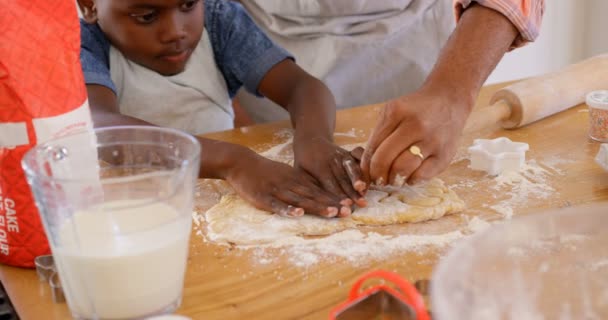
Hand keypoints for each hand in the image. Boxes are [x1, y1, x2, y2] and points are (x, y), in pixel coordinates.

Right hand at [225, 149, 345, 217]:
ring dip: (317, 206)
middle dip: (332, 203)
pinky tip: (298, 214)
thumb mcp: (287, 173)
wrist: (241, 162)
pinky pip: (277, 205)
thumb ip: (302, 182)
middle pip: (314, 195)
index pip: (319, 189)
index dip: (334, 197)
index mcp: (296, 178)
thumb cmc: (265, 171)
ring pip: (300, 200)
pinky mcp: (264, 198)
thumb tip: (319, 193)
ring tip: (333, 213)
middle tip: (348, 211)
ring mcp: (277, 190)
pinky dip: (288, 210)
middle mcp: (290, 184)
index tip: (350, 204)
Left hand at [293, 136, 367, 214]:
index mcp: (318, 167)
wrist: (311, 141)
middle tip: (359, 204)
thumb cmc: (303, 162)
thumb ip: (305, 186)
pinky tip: (372, 175)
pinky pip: (360, 156)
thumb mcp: (298, 172)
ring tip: (364, 190)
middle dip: (352, 192)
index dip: (338, 195)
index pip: (329, 184)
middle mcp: (332, 160)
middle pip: (343, 178)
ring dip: (359, 180)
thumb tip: (307, 204)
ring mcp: (342, 155)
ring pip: (352, 168)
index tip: (345, 205)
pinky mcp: (349, 152)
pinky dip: (366, 165)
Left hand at [361, 88, 471, 185]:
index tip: (365, 174)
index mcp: (397, 112)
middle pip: (385, 159)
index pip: (373, 146)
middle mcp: (416, 126)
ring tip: (393, 178)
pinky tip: (409, 175)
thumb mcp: (393, 112)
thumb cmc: (416, 110)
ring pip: (403, 170)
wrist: (449, 101)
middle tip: (377, 179)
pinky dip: (411, 180)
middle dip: (376, 175)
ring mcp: (432, 141)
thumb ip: (379, 136)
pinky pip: (421, 177)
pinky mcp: (445, 155)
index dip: (365, 165)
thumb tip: (366, 168)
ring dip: (393, 179)